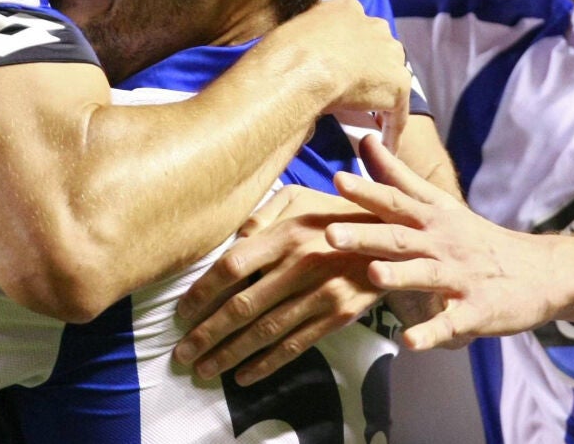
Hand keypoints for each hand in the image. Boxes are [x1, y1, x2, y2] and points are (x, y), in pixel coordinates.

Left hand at [173, 186, 381, 385]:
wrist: (392, 235)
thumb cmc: (334, 215)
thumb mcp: (299, 198)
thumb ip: (262, 214)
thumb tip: (232, 239)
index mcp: (286, 233)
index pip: (232, 266)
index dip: (203, 292)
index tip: (181, 313)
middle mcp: (301, 264)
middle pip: (243, 306)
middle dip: (207, 334)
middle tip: (182, 353)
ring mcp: (321, 293)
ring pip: (265, 332)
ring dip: (230, 354)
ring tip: (203, 368)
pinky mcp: (338, 315)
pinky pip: (296, 345)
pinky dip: (267, 363)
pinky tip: (243, 375)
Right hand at [261, 0, 410, 135]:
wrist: (301, 69)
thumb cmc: (285, 50)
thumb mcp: (295, 29)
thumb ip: (310, 36)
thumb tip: (307, 49)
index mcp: (348, 7)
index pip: (355, 29)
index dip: (349, 50)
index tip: (342, 67)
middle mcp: (375, 25)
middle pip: (379, 49)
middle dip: (370, 68)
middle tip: (355, 91)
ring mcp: (390, 55)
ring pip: (390, 78)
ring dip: (380, 95)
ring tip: (370, 119)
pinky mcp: (397, 86)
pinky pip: (396, 113)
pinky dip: (391, 130)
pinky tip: (385, 146)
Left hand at [325, 137, 563, 350]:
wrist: (542, 271)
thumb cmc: (478, 238)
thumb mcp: (441, 204)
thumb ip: (400, 177)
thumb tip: (366, 140)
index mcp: (433, 219)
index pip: (396, 201)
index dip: (367, 191)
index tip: (338, 179)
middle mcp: (443, 244)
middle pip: (401, 238)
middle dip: (366, 236)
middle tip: (331, 234)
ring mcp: (461, 278)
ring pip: (427, 275)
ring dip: (400, 275)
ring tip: (373, 274)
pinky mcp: (477, 311)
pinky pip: (452, 324)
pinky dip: (432, 333)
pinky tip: (411, 341)